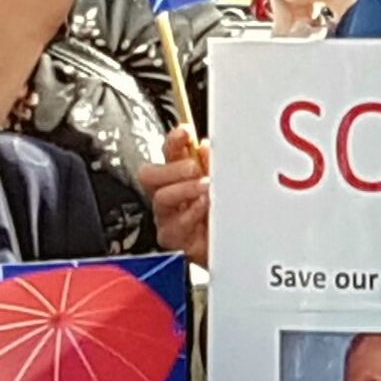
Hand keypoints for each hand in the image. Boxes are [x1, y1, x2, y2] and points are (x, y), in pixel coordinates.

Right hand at [137, 128, 212, 266]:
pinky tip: (204, 206)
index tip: (185, 132)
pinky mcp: (174, 240)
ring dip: (185, 189)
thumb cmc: (221, 215)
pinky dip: (191, 213)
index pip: (169, 152)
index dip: (173, 140)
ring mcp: (168, 218)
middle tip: (194, 168)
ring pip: (161, 198)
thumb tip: (206, 147)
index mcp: (178, 177)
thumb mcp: (220, 184)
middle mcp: (169, 196)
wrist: (230, 249)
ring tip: (205, 186)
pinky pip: (175, 225)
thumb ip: (212, 165)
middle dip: (172, 168)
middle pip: (150, 175)